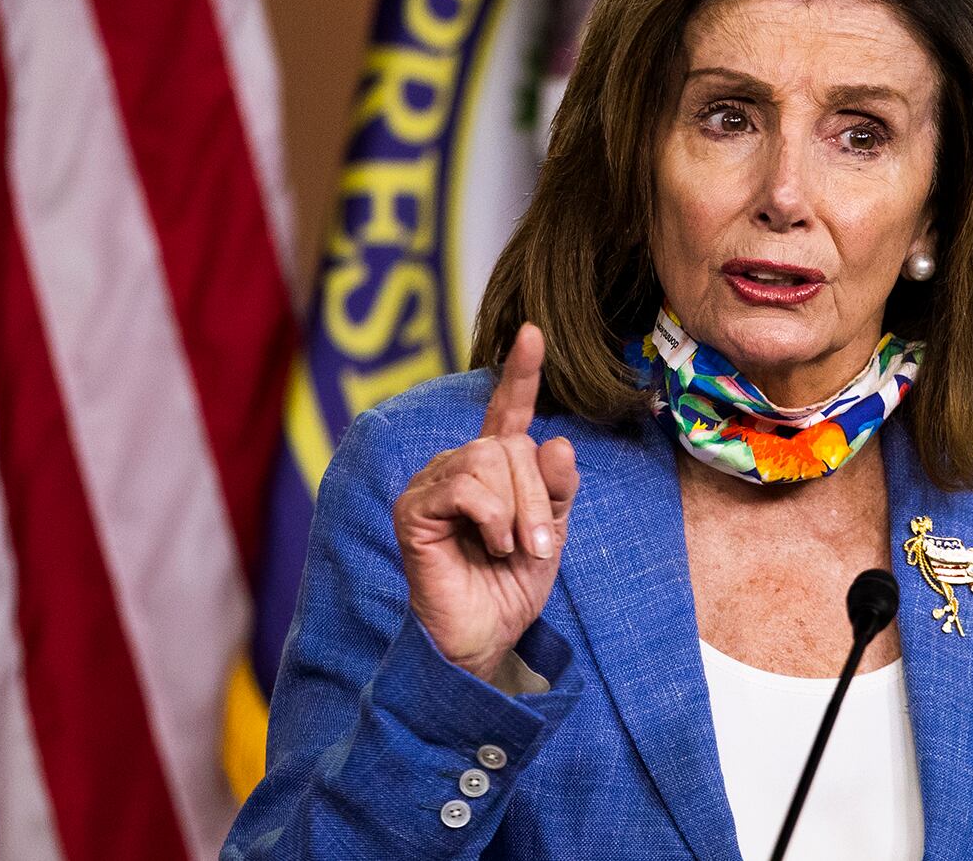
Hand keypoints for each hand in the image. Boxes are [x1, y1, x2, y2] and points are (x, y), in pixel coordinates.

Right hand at [394, 324, 578, 684]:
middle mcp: (457, 467)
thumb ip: (556, 488)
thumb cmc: (510, 588)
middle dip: (535, 496)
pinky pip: (466, 485)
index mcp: (491, 470)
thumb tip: (558, 442)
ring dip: (517, 510)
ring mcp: (432, 485)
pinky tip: (490, 544)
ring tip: (512, 549)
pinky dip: (492, 516)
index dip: (520, 373)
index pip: (506, 411)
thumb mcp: (550, 532)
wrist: (483, 640)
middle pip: (509, 444)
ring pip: (489, 459)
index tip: (533, 332)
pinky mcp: (414, 509)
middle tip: (536, 545)